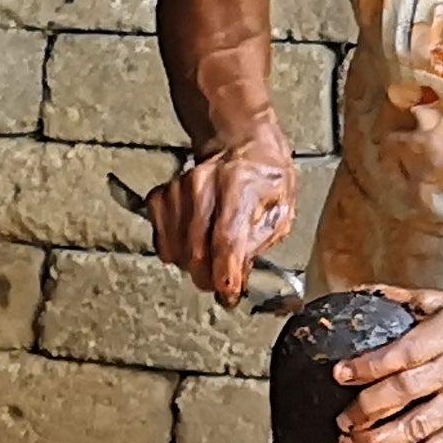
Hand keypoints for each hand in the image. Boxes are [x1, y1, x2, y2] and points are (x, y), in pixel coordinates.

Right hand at [147, 138, 297, 305]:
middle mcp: (204, 184)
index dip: (226, 274)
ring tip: (210, 262)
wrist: (241, 146)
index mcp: (240, 184)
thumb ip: (260, 242)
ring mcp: (178, 189)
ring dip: (192, 267)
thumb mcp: (281, 210)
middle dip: (209, 278)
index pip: (226, 239)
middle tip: (220, 284)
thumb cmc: (265, 180)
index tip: (229, 295)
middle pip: (197, 250)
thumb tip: (238, 271)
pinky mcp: (162, 195)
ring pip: (176, 250)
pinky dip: (176, 251)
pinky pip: (161, 240)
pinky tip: (192, 245)